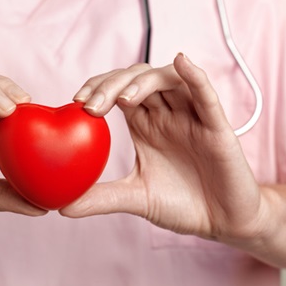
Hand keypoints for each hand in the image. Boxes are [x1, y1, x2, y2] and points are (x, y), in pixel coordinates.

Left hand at [61, 54, 270, 243]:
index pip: (117, 90)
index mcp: (145, 124)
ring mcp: (192, 117)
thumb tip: (62, 207)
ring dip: (143, 82)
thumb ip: (102, 198)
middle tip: (91, 104)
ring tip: (123, 99)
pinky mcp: (217, 127)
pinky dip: (194, 76)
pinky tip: (181, 62)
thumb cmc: (183, 205)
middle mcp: (166, 114)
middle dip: (112, 85)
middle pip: (138, 79)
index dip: (97, 88)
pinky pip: (206, 95)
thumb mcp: (136, 198)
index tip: (77, 101)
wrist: (224, 223)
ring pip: (167, 79)